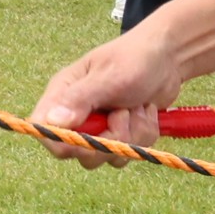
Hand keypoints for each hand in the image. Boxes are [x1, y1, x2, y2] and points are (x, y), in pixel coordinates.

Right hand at [33, 33, 180, 161]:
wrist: (169, 58)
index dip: (63, 141)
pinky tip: (146, 110)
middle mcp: (77, 114)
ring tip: (137, 106)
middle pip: (79, 151)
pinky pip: (127, 153)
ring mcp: (100, 126)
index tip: (89, 138)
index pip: (45, 129)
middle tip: (122, 113)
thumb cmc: (135, 59)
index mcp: (63, 94)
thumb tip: (53, 122)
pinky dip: (144, 134)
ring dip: (131, 134)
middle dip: (109, 138)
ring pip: (107, 155)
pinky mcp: (120, 134)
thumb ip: (79, 100)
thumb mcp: (108, 77)